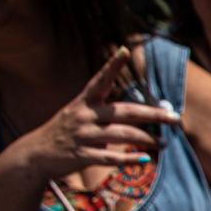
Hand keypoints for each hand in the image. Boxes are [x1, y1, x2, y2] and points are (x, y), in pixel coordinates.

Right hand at [8, 47, 179, 180]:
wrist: (35, 155)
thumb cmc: (67, 133)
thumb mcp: (81, 115)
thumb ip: (108, 114)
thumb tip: (144, 116)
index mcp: (84, 102)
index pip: (100, 80)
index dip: (112, 65)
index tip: (124, 50)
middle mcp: (84, 115)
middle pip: (124, 112)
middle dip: (152, 115)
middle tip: (175, 119)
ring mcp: (82, 136)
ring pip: (121, 135)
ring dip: (146, 140)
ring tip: (163, 144)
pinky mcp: (81, 155)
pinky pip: (109, 158)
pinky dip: (128, 159)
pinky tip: (144, 160)